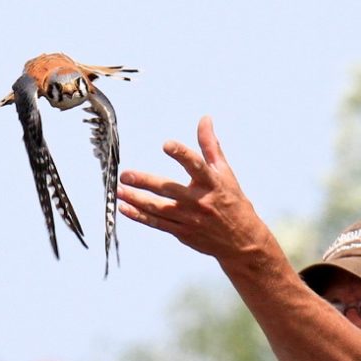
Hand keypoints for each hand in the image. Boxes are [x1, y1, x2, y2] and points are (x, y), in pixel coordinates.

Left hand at [117, 115, 267, 260]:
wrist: (241, 241)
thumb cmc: (232, 202)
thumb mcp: (225, 173)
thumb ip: (211, 146)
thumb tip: (205, 119)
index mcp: (212, 183)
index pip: (196, 165)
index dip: (181, 154)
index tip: (166, 145)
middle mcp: (199, 201)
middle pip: (168, 189)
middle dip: (145, 181)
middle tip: (125, 175)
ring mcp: (189, 219)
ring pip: (158, 208)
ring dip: (136, 199)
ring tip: (119, 190)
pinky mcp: (182, 232)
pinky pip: (157, 224)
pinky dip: (140, 216)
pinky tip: (125, 207)